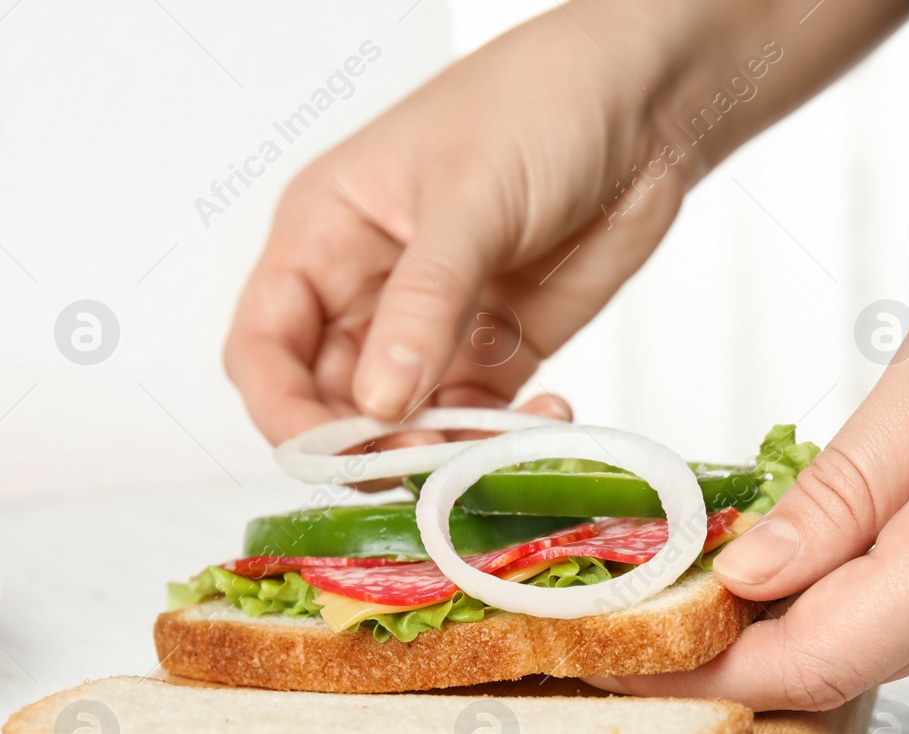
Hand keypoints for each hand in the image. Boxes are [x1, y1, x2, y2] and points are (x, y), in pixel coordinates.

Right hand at [222, 6, 693, 443]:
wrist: (642, 102)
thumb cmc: (536, 105)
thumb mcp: (469, 199)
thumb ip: (425, 304)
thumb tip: (381, 404)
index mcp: (325, 235)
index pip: (266, 345)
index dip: (283, 409)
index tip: (328, 453)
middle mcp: (366, 288)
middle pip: (330, 401)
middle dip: (369, 443)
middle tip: (429, 458)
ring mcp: (433, 326)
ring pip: (405, 423)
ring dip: (442, 450)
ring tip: (496, 445)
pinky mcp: (499, 350)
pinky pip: (479, 420)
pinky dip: (502, 438)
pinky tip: (549, 414)